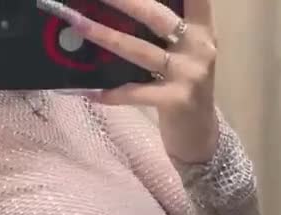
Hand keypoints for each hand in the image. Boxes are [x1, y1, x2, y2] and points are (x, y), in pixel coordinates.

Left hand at [37, 0, 222, 162]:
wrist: (201, 136)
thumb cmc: (185, 88)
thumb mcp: (185, 53)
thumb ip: (165, 30)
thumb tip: (124, 8)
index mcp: (202, 30)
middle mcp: (199, 47)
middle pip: (157, 16)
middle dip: (126, 1)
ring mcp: (189, 74)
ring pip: (140, 50)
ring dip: (105, 36)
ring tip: (78, 25)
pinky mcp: (176, 100)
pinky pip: (136, 93)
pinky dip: (112, 93)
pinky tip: (91, 91)